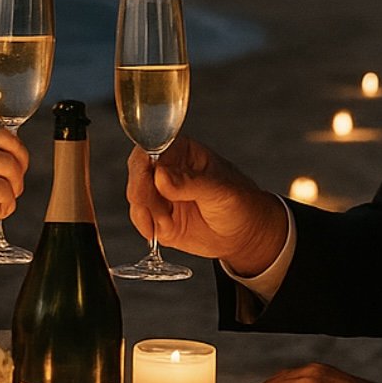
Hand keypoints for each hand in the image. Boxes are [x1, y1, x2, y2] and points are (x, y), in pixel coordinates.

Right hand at [126, 134, 286, 272]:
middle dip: (142, 192)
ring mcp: (159, 193)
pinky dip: (147, 226)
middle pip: (138, 172)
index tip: (150, 180)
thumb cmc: (240, 202)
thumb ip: (190, 183)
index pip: (152, 148)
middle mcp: (166, 169)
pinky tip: (165, 230)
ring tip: (168, 223)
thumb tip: (160, 177)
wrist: (245, 234)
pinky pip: (139, 218)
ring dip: (146, 212)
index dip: (145, 164)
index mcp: (181, 150)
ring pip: (135, 197)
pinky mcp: (156, 216)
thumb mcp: (220, 190)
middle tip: (158, 210)